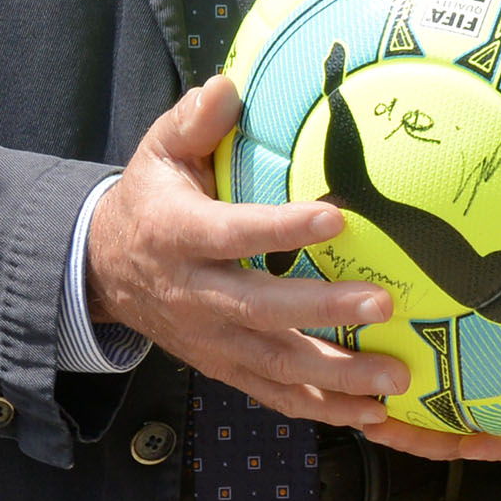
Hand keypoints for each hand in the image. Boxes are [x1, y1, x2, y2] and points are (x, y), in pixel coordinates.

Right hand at [85, 79, 409, 426]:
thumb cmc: (149, 202)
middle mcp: (196, 296)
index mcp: (178, 236)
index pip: (231, 234)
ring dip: (338, 376)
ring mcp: (212, 341)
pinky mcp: (226, 369)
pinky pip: (276, 396)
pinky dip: (324, 410)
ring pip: (276, 365)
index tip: (335, 219)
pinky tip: (373, 414)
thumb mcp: (157, 153)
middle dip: (324, 311)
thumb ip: (192, 121)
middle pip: (262, 310)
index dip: (280, 230)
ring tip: (395, 378)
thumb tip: (228, 86)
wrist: (104, 272)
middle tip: (384, 304)